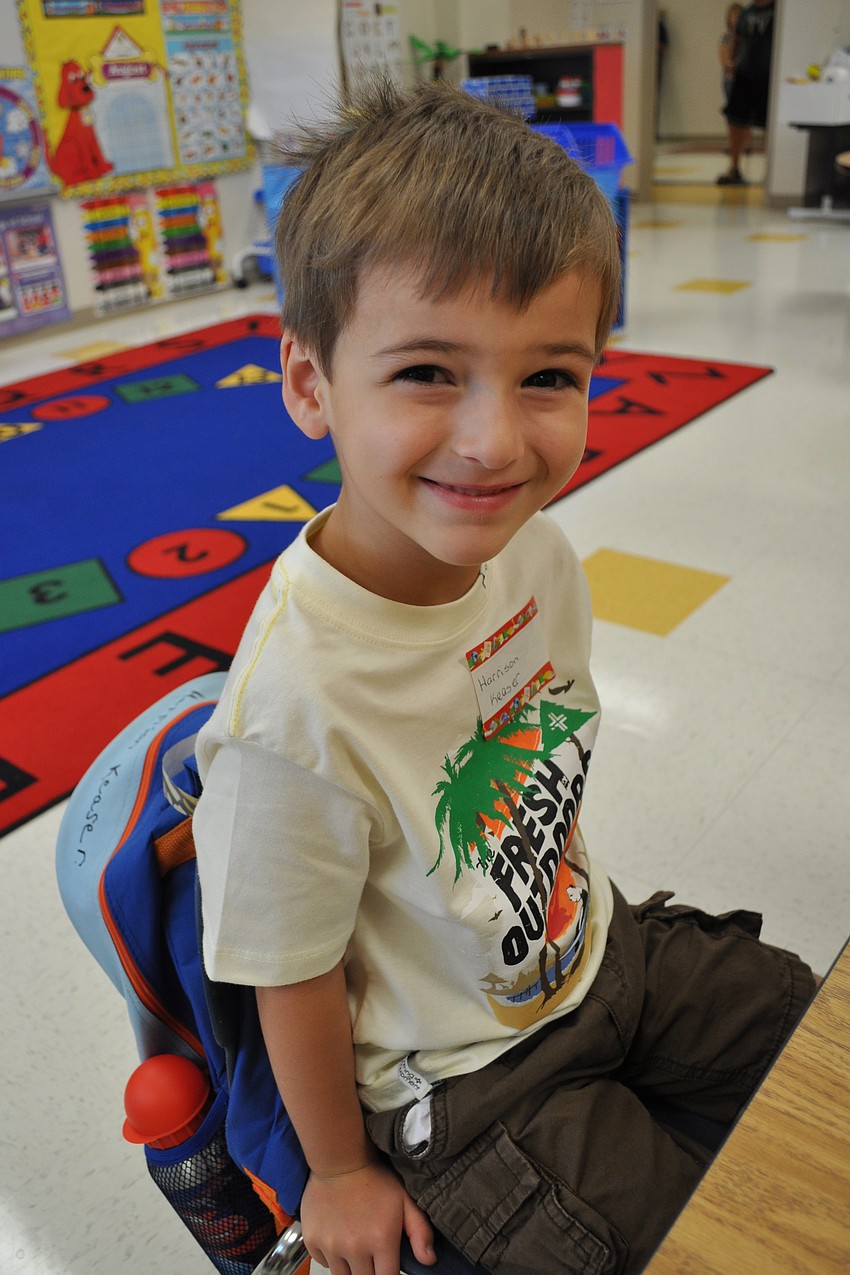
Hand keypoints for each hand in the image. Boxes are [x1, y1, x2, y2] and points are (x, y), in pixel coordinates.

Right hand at [300, 1159, 435, 1274]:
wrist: (339, 1159)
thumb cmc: (375, 1178)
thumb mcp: (405, 1200)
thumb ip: (420, 1231)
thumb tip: (429, 1260)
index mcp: (381, 1240)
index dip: (389, 1274)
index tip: (387, 1266)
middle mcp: (355, 1248)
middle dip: (370, 1272)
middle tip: (372, 1254)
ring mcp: (331, 1245)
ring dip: (351, 1267)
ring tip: (356, 1245)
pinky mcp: (312, 1240)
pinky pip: (324, 1263)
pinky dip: (332, 1257)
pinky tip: (339, 1238)